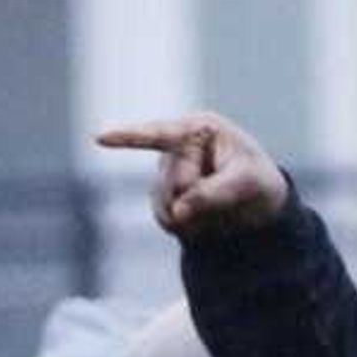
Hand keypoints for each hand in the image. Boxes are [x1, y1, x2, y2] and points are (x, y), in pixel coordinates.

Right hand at [96, 111, 291, 241]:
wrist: (258, 205)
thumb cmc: (256, 180)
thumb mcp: (246, 183)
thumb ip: (213, 193)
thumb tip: (178, 212)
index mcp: (198, 129)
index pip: (159, 134)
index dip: (128, 137)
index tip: (99, 138)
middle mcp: (176, 148)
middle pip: (176, 184)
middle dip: (202, 197)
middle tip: (228, 195)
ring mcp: (167, 173)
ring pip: (168, 205)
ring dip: (196, 216)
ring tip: (220, 206)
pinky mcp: (164, 198)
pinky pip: (167, 220)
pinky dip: (188, 227)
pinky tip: (204, 218)